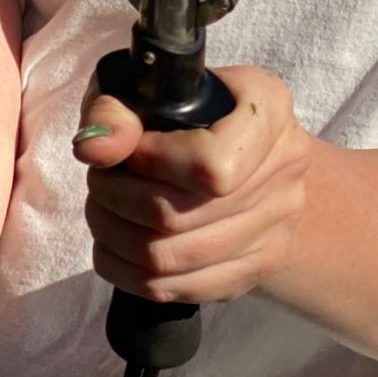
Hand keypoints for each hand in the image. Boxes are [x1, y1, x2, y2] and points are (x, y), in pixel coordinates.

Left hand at [73, 65, 310, 304]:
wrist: (242, 150)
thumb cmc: (186, 107)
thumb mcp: (147, 87)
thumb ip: (116, 111)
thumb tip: (92, 149)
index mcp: (268, 111)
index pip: (211, 165)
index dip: (153, 163)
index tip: (130, 152)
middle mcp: (285, 170)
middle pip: (179, 214)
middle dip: (116, 200)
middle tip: (99, 183)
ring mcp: (277, 228)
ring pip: (173, 258)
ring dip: (116, 237)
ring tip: (103, 211)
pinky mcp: (256, 269)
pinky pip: (180, 289)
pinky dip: (129, 273)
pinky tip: (115, 248)